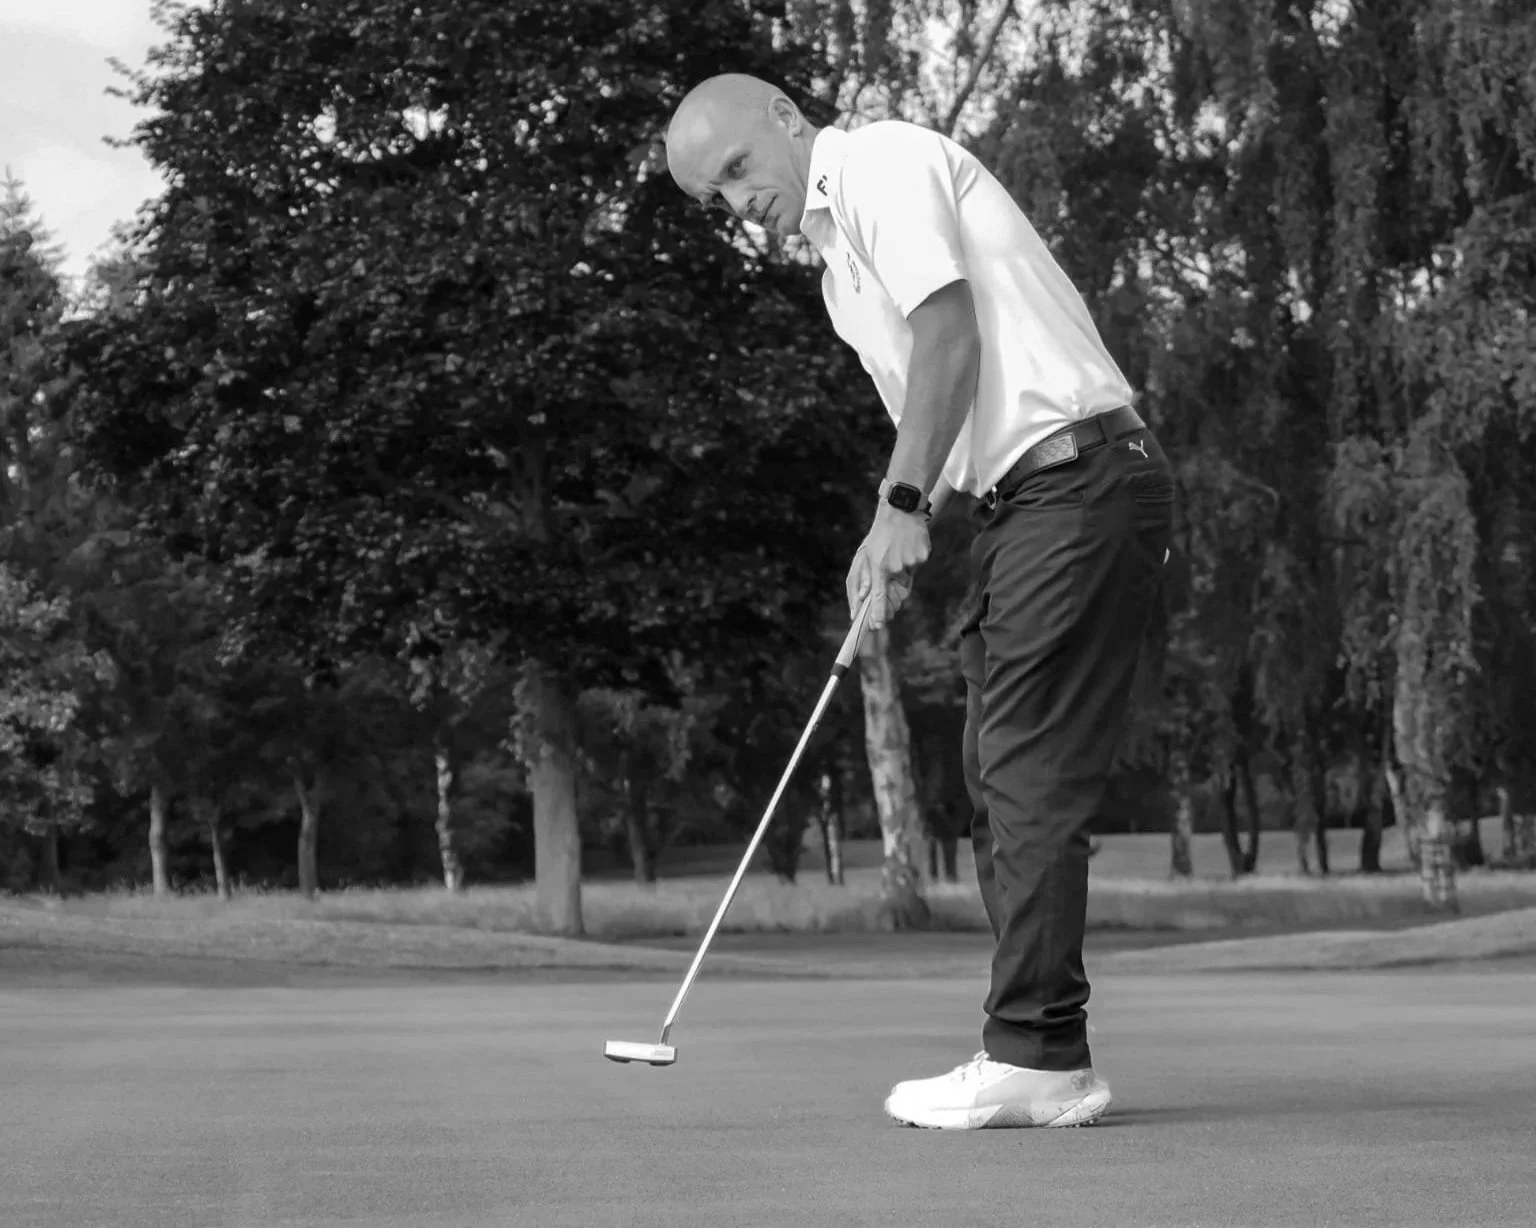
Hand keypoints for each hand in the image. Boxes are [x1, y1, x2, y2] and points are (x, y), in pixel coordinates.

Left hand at [846, 503, 930, 631]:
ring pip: (908, 579)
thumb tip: (859, 603)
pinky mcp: (923, 556)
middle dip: (895, 591)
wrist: (900, 510)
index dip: (878, 613)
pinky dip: (912, 561)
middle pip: (898, 592)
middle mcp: (896, 567)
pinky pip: (917, 567)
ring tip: (898, 551)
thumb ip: (861, 581)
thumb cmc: (879, 536)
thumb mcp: (865, 556)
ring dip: (903, 572)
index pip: (879, 596)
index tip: (877, 626)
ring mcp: (911, 562)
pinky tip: (907, 546)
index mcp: (879, 567)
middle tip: (892, 577)